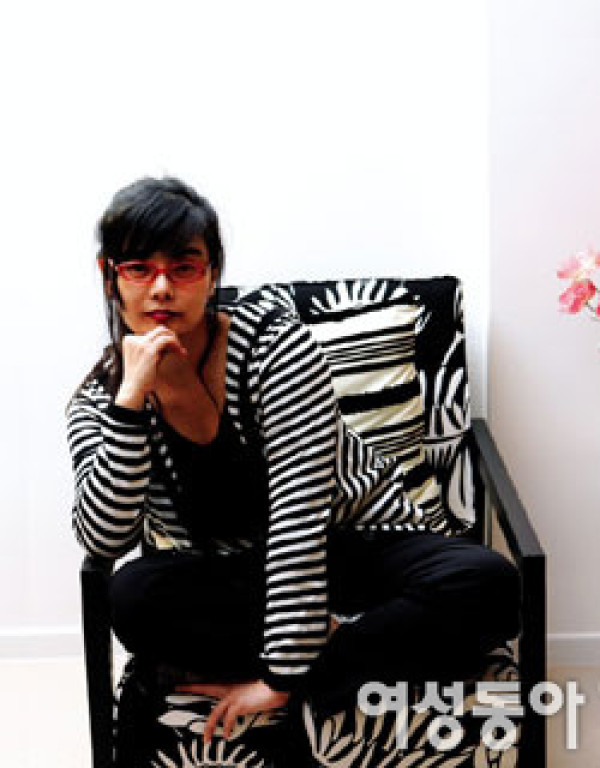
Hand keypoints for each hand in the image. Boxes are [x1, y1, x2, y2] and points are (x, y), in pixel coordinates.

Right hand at [115, 326, 187, 409]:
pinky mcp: (148, 350)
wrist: (134, 389)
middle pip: (158, 330)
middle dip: (171, 338)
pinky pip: (166, 339)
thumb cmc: (141, 376)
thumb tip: (173, 340)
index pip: (152, 333)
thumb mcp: (147, 358)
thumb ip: (156, 348)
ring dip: (175, 341)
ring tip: (180, 352)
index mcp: (130, 340)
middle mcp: (133, 339)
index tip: (174, 350)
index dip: (165, 340)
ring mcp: (140, 344)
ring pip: (163, 332)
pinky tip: (180, 353)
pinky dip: (176, 344)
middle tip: (179, 349)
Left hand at [174, 680, 289, 742]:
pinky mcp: (240, 704)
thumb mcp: (250, 696)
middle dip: (192, 688)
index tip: (183, 683)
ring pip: (215, 712)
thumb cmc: (265, 692)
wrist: (276, 687)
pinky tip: (226, 735)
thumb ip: (242, 701)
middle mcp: (230, 691)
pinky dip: (226, 728)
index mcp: (231, 688)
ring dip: (208, 727)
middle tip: (178, 687)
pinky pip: (229, 719)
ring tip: (205, 739)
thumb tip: (237, 711)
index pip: (210, 685)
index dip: (196, 685)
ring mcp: (234, 697)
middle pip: (207, 689)